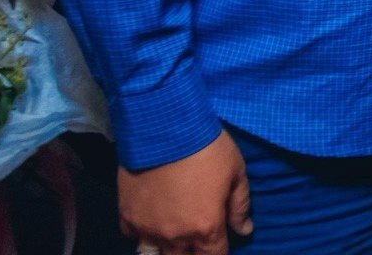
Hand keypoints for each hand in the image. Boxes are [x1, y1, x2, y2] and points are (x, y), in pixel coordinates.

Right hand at [118, 130, 251, 254]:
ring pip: (157, 253)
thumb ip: (239, 206)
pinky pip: (134, 237)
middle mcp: (175, 236)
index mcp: (206, 228)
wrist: (165, 129)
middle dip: (192, 254)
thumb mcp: (236, 173)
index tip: (219, 244)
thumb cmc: (207, 149)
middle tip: (197, 239)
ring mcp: (147, 229)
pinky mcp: (127, 217)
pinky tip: (152, 221)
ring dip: (167, 247)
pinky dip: (143, 233)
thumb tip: (244, 230)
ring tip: (174, 234)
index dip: (218, 253)